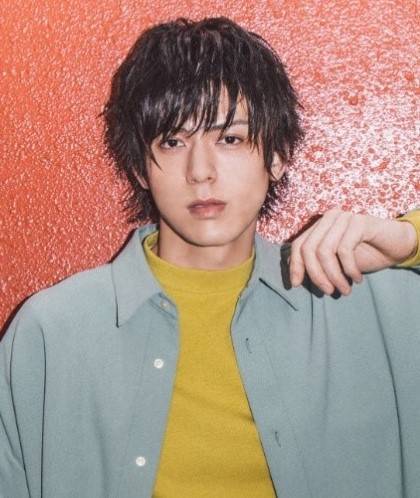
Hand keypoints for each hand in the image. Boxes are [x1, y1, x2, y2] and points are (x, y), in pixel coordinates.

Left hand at [289, 208, 417, 294]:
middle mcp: (329, 218)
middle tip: (328, 291)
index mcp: (320, 225)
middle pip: (308, 248)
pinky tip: (357, 278)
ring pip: (324, 251)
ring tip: (344, 289)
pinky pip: (344, 249)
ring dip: (333, 276)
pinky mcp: (359, 222)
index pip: (298, 245)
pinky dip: (349, 269)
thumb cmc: (364, 255)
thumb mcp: (336, 263)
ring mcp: (344, 217)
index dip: (295, 266)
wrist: (396, 247)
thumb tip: (293, 278)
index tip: (296, 285)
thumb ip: (316, 265)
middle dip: (315, 274)